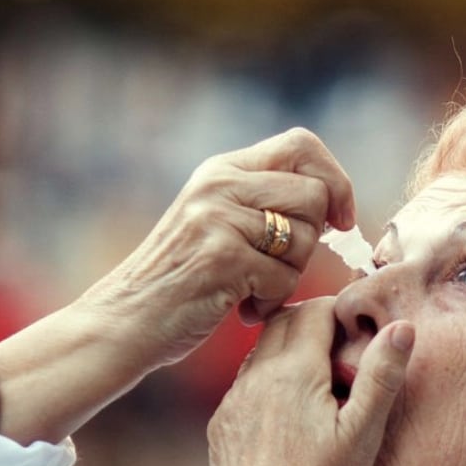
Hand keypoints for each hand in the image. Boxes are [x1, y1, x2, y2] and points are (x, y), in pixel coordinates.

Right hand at [76, 129, 354, 369]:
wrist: (123, 321)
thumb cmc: (179, 280)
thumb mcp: (213, 219)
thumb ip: (261, 199)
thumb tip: (334, 199)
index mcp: (221, 169)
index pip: (301, 144)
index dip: (335, 179)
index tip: (341, 219)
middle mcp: (219, 184)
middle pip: (314, 195)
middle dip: (311, 241)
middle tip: (277, 268)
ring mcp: (218, 218)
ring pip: (304, 240)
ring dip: (289, 276)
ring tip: (251, 291)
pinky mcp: (221, 258)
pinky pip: (284, 279)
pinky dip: (270, 303)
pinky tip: (240, 309)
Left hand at [206, 298, 413, 465]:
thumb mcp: (362, 435)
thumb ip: (381, 376)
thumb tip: (401, 327)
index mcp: (292, 371)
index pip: (314, 309)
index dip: (341, 313)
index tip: (360, 334)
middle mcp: (254, 377)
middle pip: (283, 321)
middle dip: (315, 324)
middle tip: (344, 354)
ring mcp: (233, 401)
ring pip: (260, 351)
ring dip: (289, 352)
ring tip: (320, 387)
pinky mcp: (221, 425)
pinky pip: (244, 384)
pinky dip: (268, 383)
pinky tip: (289, 417)